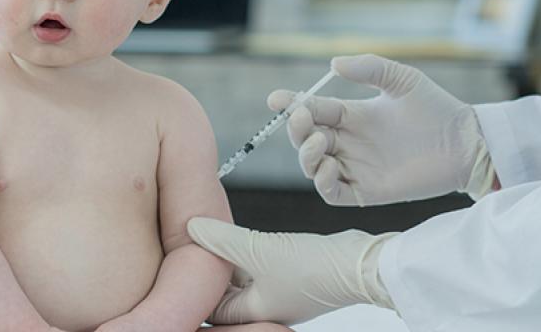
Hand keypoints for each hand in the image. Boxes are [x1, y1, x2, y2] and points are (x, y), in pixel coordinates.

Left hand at [187, 217, 395, 325]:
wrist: (361, 264)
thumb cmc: (316, 269)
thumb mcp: (260, 250)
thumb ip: (223, 239)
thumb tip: (193, 227)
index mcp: (251, 313)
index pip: (210, 306)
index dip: (194, 284)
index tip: (179, 257)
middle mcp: (263, 306)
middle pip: (224, 290)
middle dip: (210, 267)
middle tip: (192, 240)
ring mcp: (277, 292)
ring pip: (241, 275)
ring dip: (228, 256)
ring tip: (212, 232)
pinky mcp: (290, 275)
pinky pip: (258, 265)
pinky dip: (247, 251)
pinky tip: (239, 234)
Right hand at [269, 54, 494, 205]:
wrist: (465, 142)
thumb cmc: (436, 107)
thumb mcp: (402, 79)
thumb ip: (369, 67)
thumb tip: (332, 63)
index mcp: (351, 114)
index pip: (312, 109)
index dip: (290, 104)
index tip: (275, 99)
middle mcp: (348, 141)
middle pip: (304, 138)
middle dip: (295, 129)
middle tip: (304, 118)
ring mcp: (355, 167)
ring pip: (311, 165)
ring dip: (305, 154)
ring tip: (319, 141)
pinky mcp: (366, 190)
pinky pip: (332, 191)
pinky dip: (321, 182)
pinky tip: (328, 166)